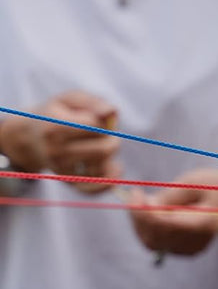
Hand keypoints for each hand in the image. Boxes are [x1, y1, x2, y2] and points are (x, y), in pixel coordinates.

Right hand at [0, 91, 121, 194]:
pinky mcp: (67, 181)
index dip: (103, 121)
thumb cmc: (58, 113)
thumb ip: (93, 102)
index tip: (96, 118)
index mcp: (54, 127)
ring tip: (100, 146)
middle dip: (112, 139)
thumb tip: (111, 113)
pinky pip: (92, 189)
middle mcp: (56, 151)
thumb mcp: (71, 99)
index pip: (95, 125)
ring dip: (110, 157)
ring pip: (102, 167)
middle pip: (104, 150)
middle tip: (105, 134)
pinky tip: (116, 168)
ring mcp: (61, 169)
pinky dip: (108, 181)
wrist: (30, 136)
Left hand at [127, 168, 217, 257]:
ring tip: (145, 200)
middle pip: (156, 237)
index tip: (137, 192)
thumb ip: (170, 197)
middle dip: (139, 216)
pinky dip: (146, 227)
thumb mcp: (193, 183)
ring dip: (140, 222)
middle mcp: (198, 242)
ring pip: (151, 242)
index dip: (146, 213)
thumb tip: (144, 207)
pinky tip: (150, 211)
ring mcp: (189, 249)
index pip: (167, 226)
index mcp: (206, 224)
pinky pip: (155, 243)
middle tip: (137, 194)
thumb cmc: (212, 188)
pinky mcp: (182, 250)